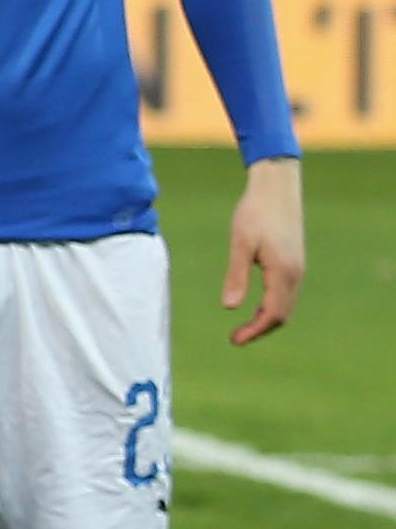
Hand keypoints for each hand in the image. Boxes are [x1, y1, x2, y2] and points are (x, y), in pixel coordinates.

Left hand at [223, 154, 303, 342]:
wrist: (277, 187)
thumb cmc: (255, 212)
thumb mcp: (240, 243)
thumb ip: (236, 275)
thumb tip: (229, 307)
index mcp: (283, 272)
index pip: (272, 314)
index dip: (254, 331)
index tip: (234, 340)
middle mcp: (295, 274)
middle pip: (282, 315)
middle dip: (260, 329)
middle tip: (235, 339)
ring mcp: (298, 268)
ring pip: (286, 305)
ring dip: (266, 319)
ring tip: (242, 327)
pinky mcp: (295, 262)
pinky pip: (286, 294)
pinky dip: (272, 306)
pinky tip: (255, 306)